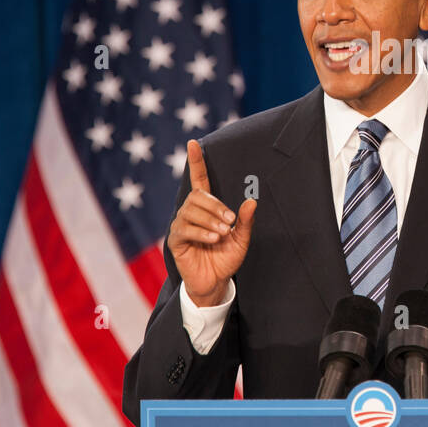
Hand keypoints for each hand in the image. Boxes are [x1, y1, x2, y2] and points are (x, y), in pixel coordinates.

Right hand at [167, 139, 256, 306]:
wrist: (215, 283)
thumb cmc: (226, 258)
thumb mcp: (241, 239)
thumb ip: (245, 222)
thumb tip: (251, 201)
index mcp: (206, 209)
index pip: (199, 180)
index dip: (196, 162)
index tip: (193, 143)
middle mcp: (191, 213)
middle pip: (197, 196)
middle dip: (216, 206)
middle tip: (230, 222)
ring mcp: (181, 226)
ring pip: (190, 211)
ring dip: (209, 220)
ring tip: (222, 233)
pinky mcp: (175, 241)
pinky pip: (184, 229)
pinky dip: (200, 232)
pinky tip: (212, 239)